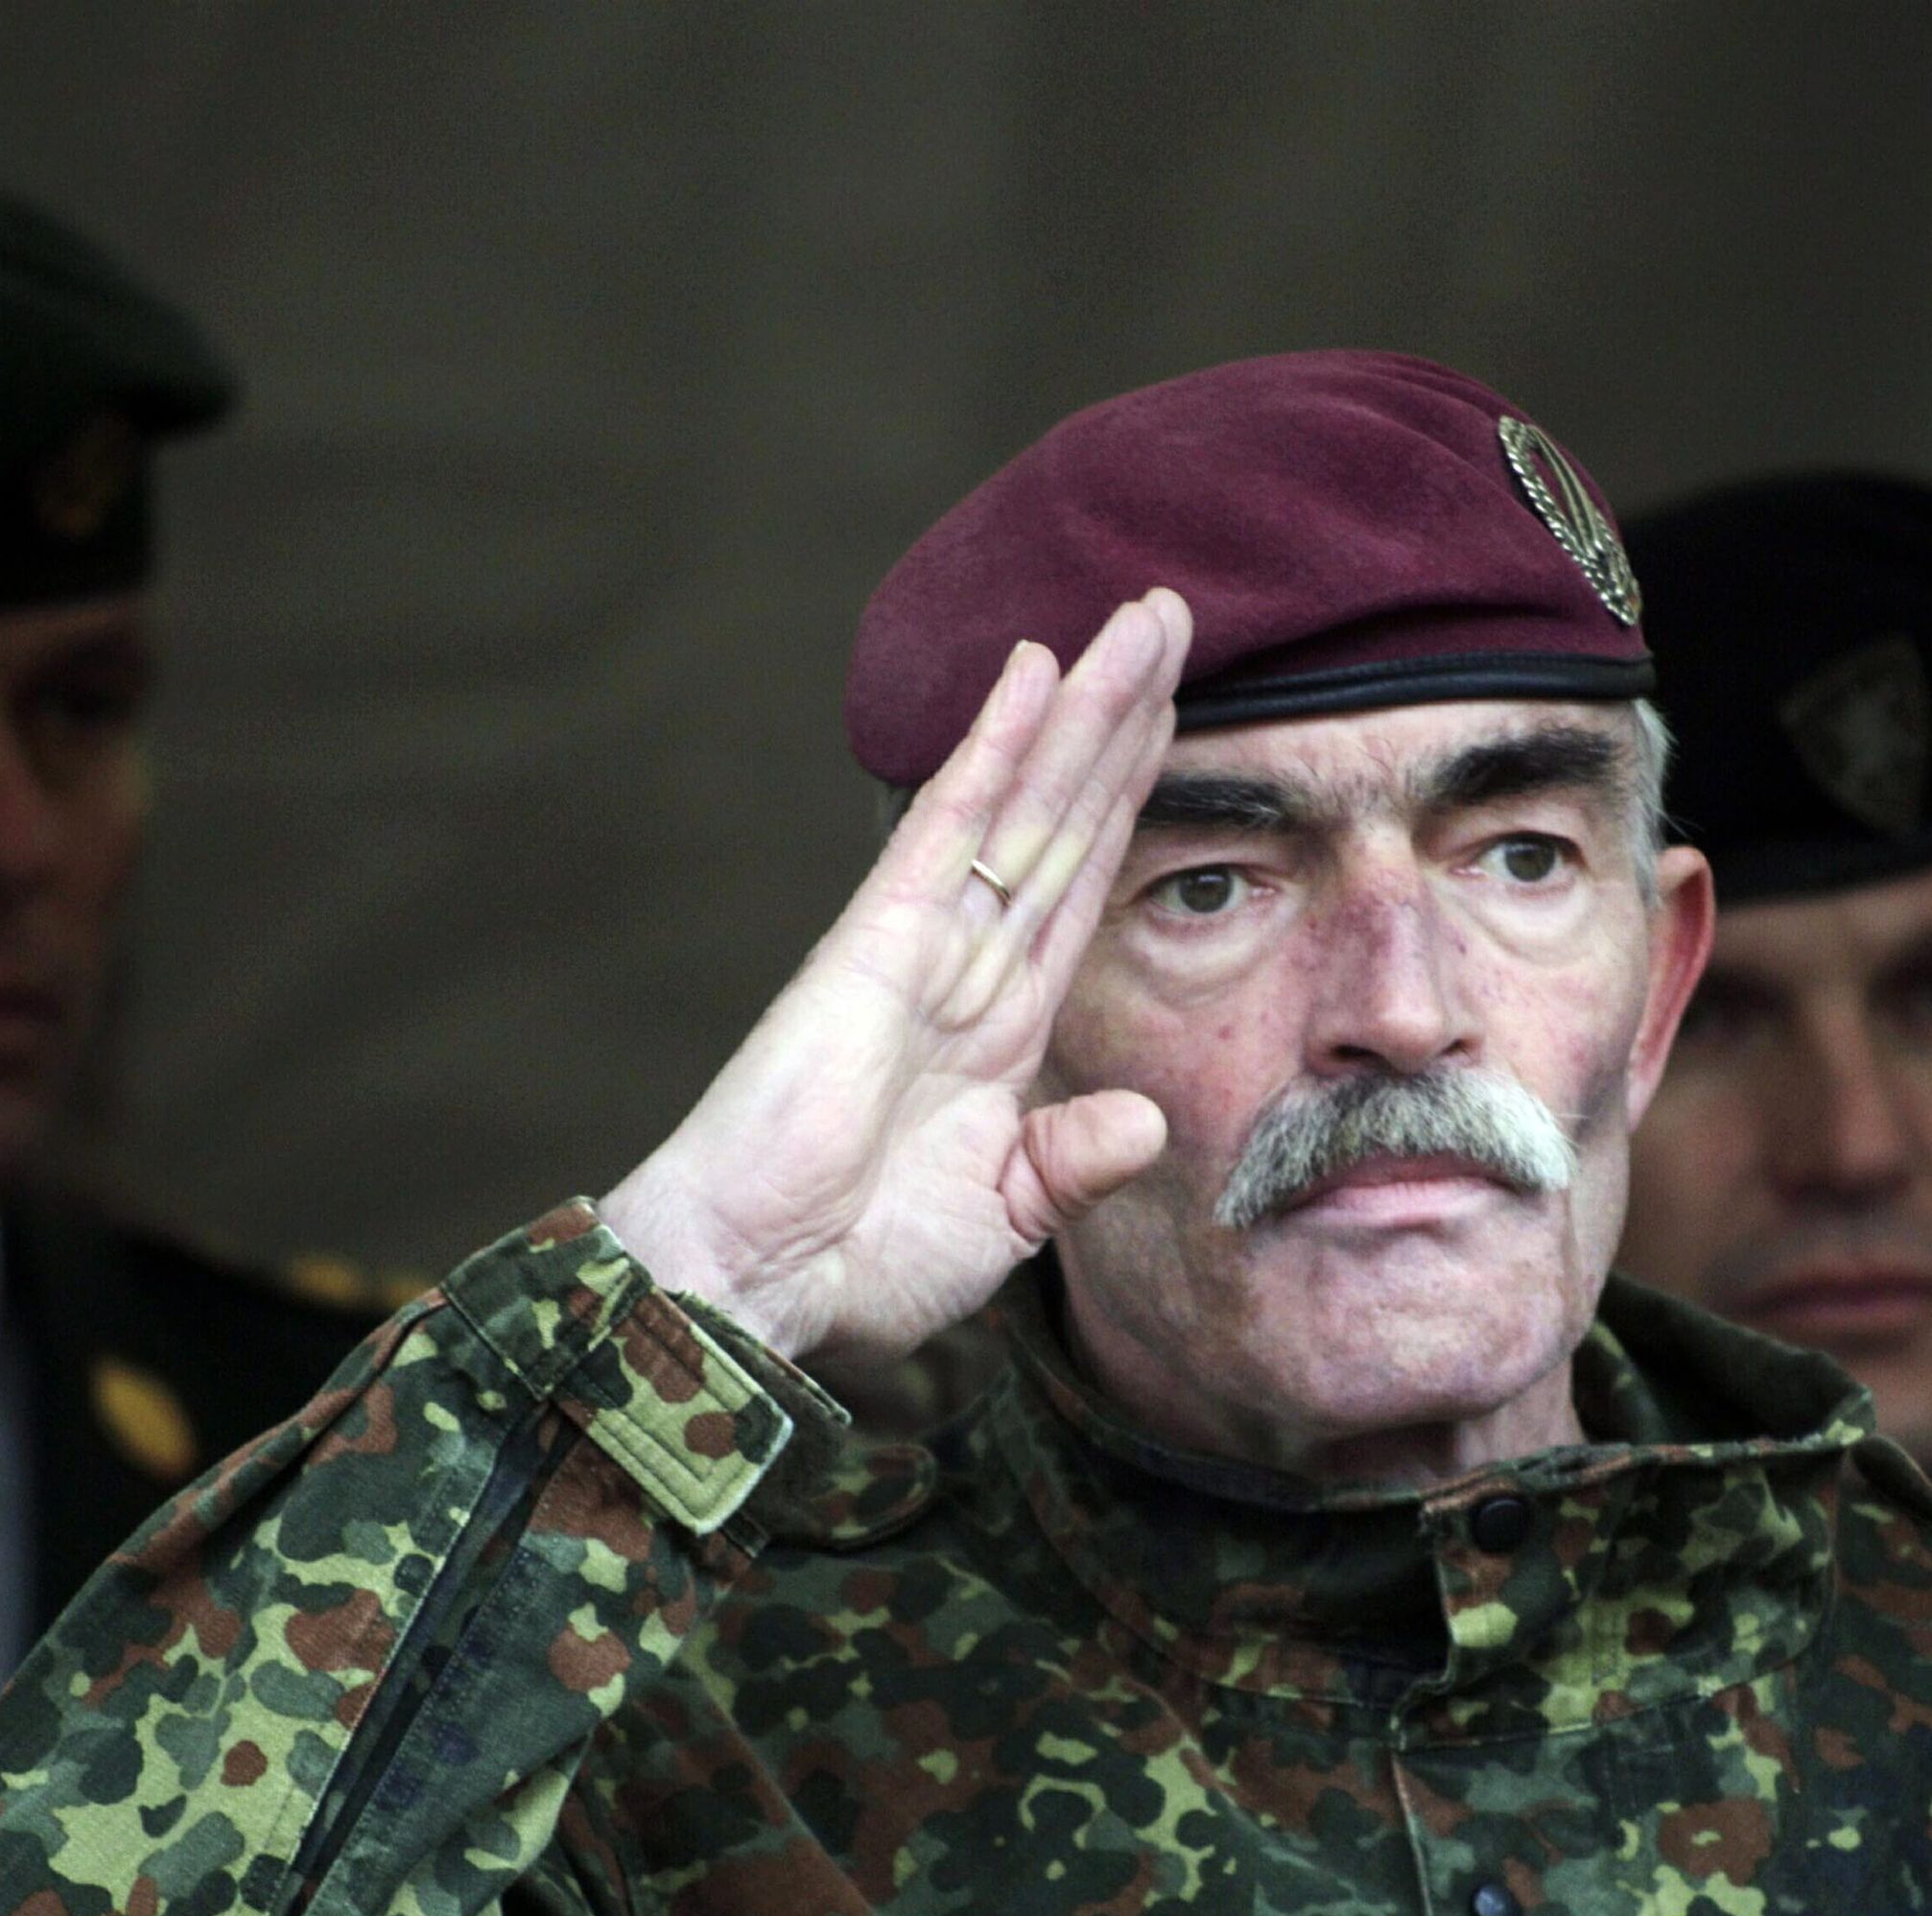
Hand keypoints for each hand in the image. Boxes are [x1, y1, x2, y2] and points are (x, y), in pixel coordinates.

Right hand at [600, 591, 1192, 1367]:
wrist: (753, 1286)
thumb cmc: (855, 1262)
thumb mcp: (1004, 1219)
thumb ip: (1072, 1162)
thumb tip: (1145, 1120)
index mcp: (1000, 1028)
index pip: (1081, 886)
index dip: (1129, 800)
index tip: (1178, 716)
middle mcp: (966, 966)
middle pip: (1065, 817)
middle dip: (1121, 718)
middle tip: (1173, 613)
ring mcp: (922, 943)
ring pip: (1027, 801)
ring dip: (1084, 709)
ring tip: (1141, 618)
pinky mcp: (876, 941)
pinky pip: (951, 827)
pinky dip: (996, 748)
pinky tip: (1035, 670)